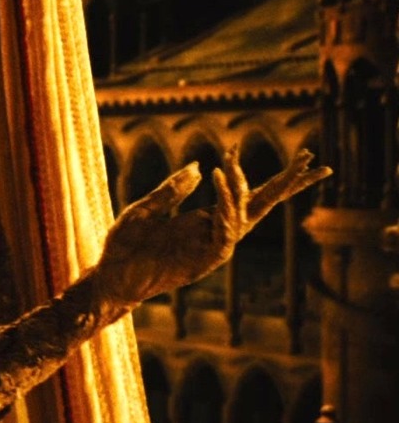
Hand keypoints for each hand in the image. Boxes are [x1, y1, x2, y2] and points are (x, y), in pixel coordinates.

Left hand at [93, 148, 328, 305]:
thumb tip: (201, 167)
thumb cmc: (125, 245)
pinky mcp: (204, 261)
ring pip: (243, 216)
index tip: (233, 146)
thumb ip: (172, 190)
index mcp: (203, 219)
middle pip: (260, 206)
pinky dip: (226, 208)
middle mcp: (214, 233)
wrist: (110, 276)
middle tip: (312, 159)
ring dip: (242, 189)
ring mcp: (212, 248)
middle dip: (287, 184)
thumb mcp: (146, 209)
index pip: (240, 196)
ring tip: (229, 163)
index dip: (245, 172)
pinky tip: (220, 183)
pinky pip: (225, 233)